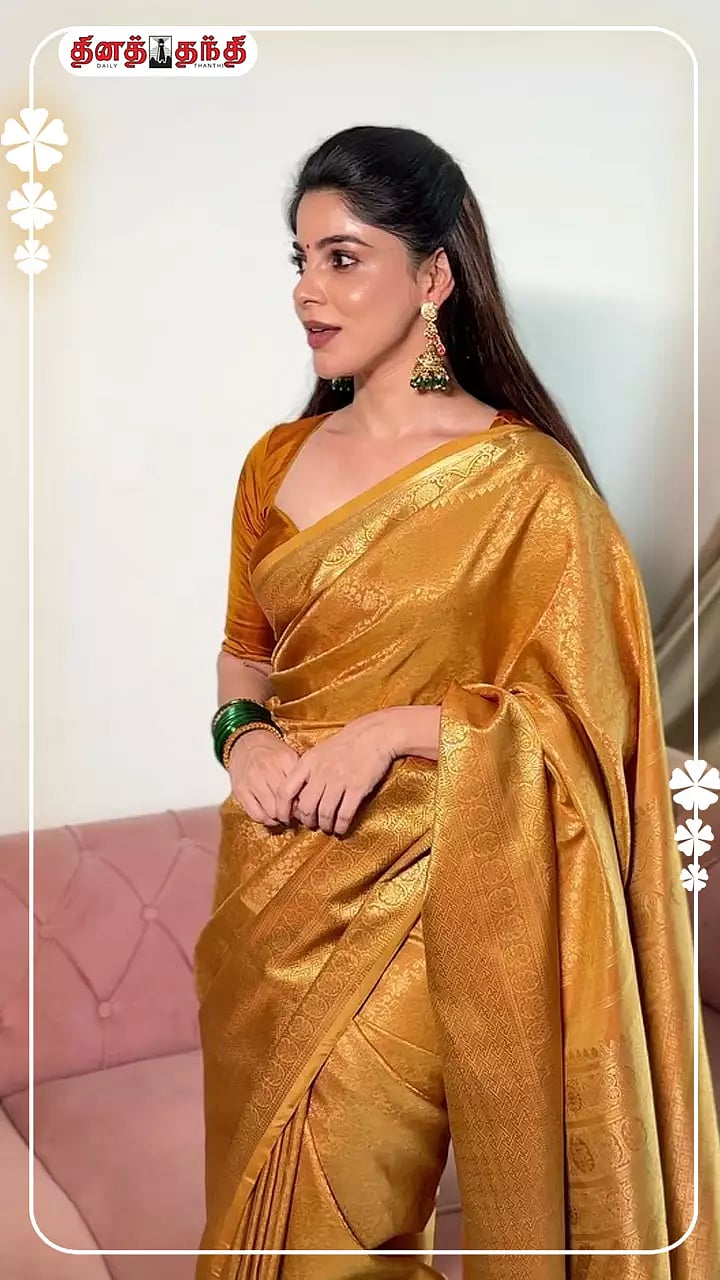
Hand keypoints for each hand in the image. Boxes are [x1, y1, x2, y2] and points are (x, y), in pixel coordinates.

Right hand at [227, 728, 300, 827]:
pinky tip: (270, 816)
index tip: (305, 807)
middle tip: (295, 814)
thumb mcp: (290, 757)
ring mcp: (253, 781)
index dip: (305, 803)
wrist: (246, 742)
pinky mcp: (241, 791)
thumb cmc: (272, 753)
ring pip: (272, 812)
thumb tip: (308, 802)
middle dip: (293, 813)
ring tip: (283, 816)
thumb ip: (300, 776)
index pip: (300, 790)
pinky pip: (256, 815)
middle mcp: (268, 770)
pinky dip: (266, 820)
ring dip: (280, 818)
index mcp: (286, 760)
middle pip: (286, 803)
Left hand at [274, 712, 397, 835]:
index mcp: (308, 763)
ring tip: (327, 828)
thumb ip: (307, 771)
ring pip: (324, 813)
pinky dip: (341, 826)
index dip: (282, 809)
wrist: (374, 734)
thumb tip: (297, 795)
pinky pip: (344, 814)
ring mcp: (339, 780)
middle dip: (307, 821)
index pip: (286, 790)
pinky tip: (341, 828)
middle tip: (312, 824)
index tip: (285, 819)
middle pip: (305, 807)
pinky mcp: (357, 787)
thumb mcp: (319, 752)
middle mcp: (321, 772)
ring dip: (325, 825)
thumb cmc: (347, 743)